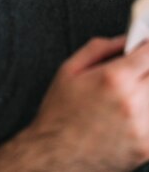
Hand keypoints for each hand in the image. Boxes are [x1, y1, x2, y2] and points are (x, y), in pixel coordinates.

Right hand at [0, 37, 148, 171]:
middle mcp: (132, 103)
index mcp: (114, 79)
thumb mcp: (70, 69)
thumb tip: (126, 39)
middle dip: (144, 70)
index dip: (147, 46)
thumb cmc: (59, 112)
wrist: (55, 155)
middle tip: (129, 73)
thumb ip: (100, 48)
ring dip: (144, 91)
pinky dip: (143, 113)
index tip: (145, 45)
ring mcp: (142, 128)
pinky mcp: (146, 147)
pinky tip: (123, 116)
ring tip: (122, 98)